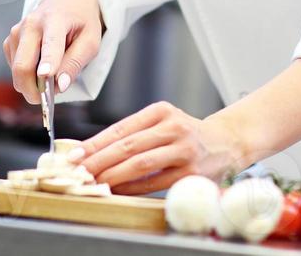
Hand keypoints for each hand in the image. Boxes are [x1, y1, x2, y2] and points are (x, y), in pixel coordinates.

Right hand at [3, 0, 101, 103]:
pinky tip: (40, 65)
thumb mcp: (91, 41)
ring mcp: (17, 31)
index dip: (47, 64)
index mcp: (54, 19)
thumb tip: (59, 85)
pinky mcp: (10, 40)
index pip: (50, 45)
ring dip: (31, 82)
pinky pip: (14, 66)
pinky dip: (26, 74)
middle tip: (45, 101)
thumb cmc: (82, 21)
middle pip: (23, 64)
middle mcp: (30, 24)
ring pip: (16, 69)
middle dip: (32, 89)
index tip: (46, 78)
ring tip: (51, 74)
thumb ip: (75, 63)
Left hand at [75, 101, 244, 194]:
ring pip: (140, 164)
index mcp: (161, 111)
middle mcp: (173, 127)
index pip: (121, 128)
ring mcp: (184, 150)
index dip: (95, 143)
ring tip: (95, 181)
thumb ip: (135, 133)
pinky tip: (119, 190)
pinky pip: (155, 182)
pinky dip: (134, 187)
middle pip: (128, 146)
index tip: (75, 154)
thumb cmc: (185, 134)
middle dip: (99, 161)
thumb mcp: (163, 122)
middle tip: (79, 171)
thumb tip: (94, 151)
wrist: (225, 143)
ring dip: (114, 175)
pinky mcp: (191, 172)